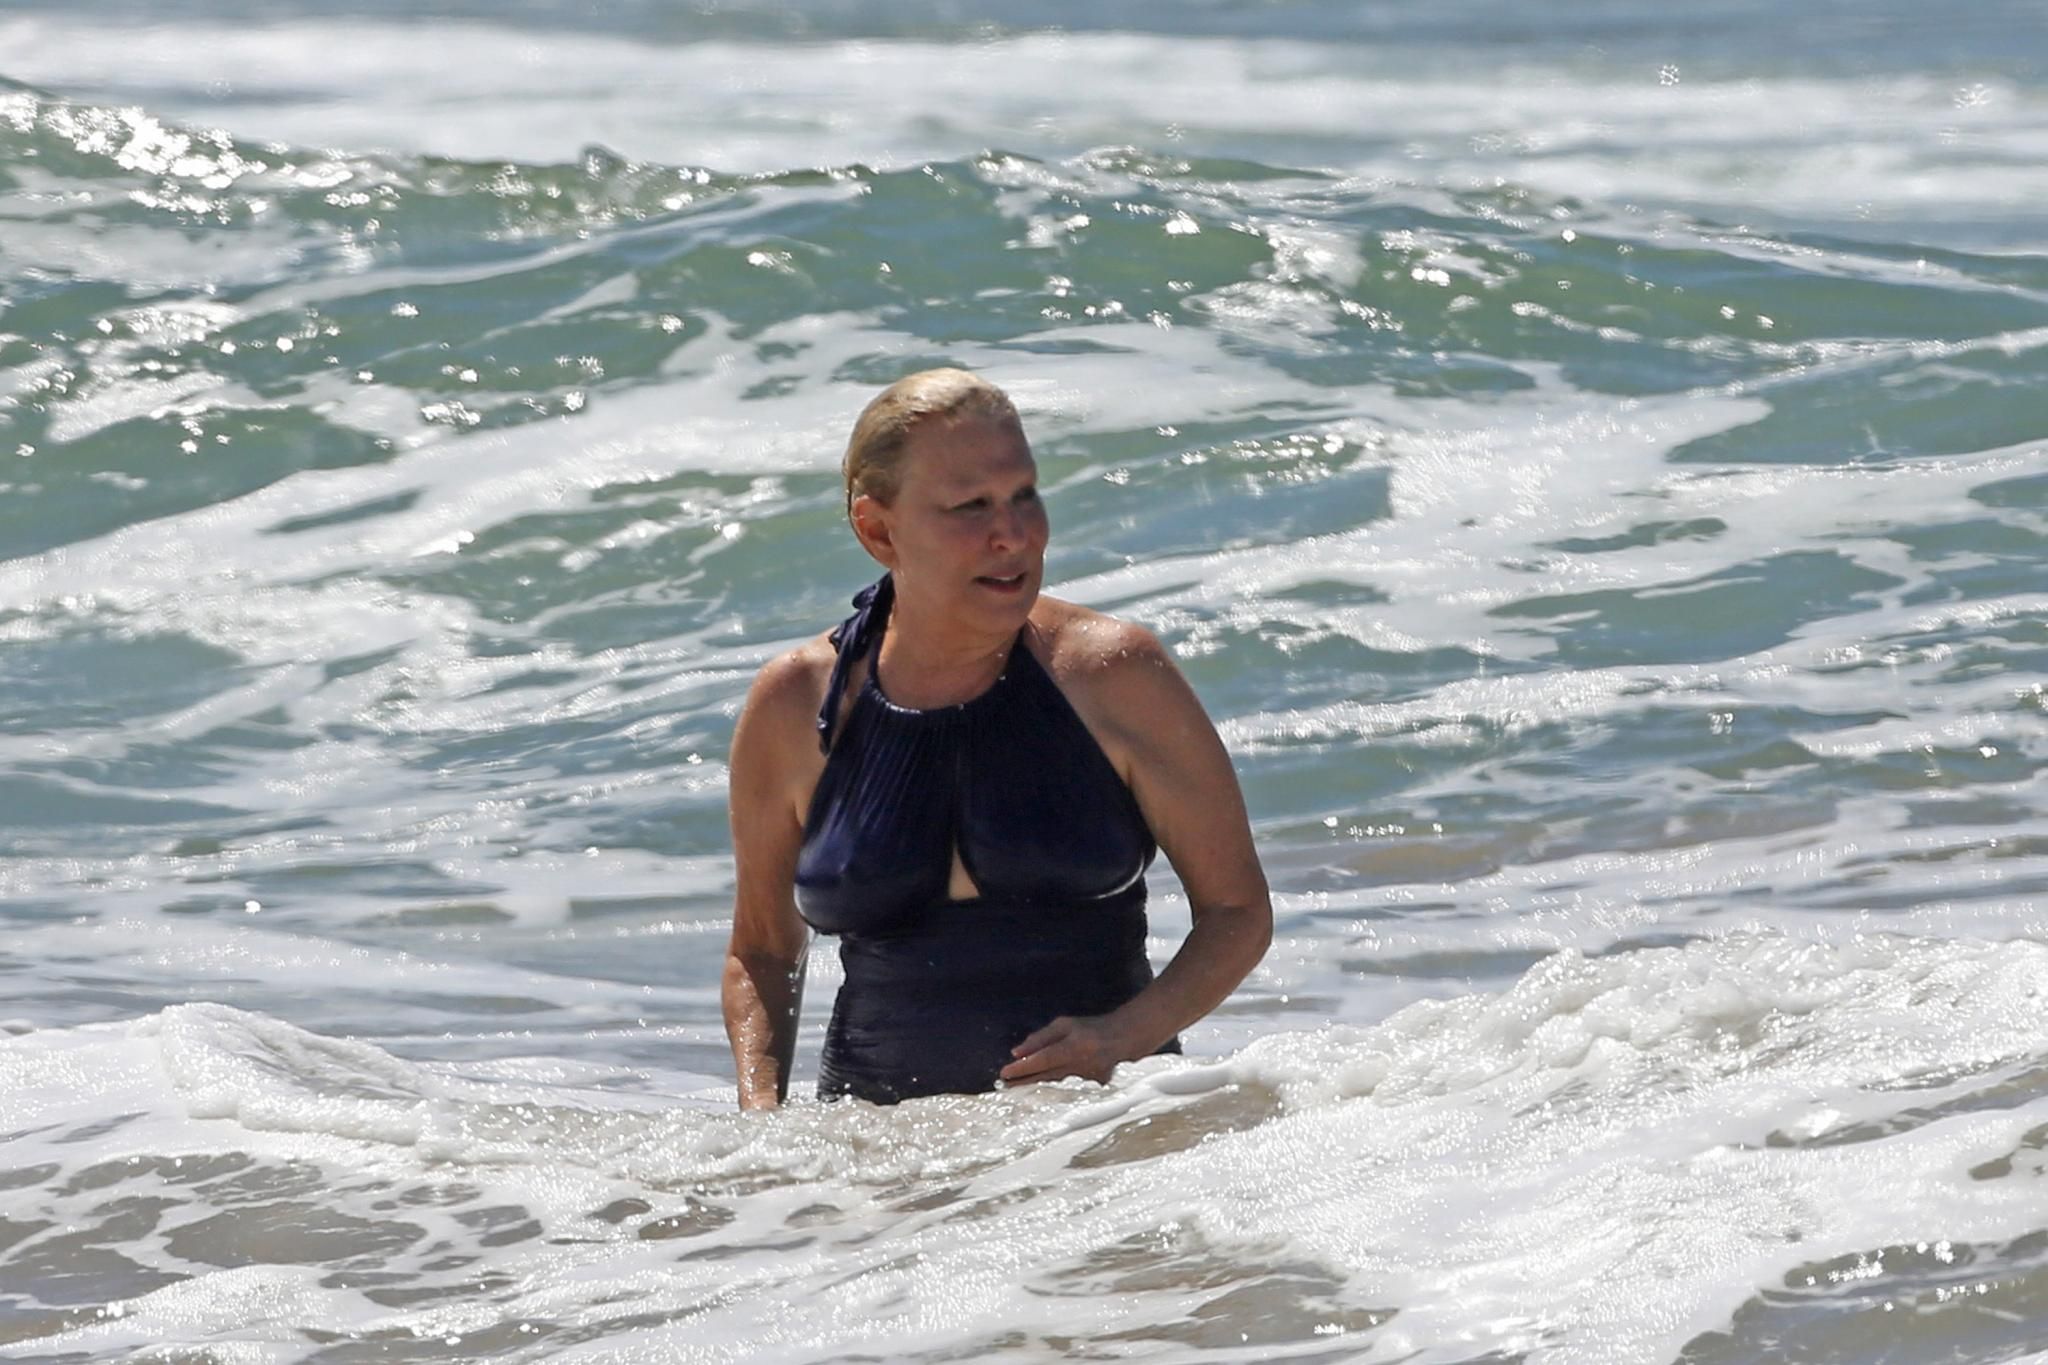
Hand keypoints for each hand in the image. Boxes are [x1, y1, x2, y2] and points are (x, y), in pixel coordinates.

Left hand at [997, 1014, 1138, 1086]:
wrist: (1122, 1040)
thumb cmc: (1089, 1029)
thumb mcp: (1064, 1026)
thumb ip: (1040, 1038)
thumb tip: (1016, 1052)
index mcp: (1073, 1046)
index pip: (1042, 1059)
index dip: (1023, 1068)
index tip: (1004, 1074)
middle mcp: (1080, 1065)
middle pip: (1045, 1078)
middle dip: (1022, 1082)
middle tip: (1003, 1086)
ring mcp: (1087, 1080)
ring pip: (1054, 1086)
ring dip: (1034, 1087)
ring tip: (1015, 1088)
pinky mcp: (1092, 1090)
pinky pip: (1066, 1091)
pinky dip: (1051, 1091)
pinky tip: (1038, 1092)